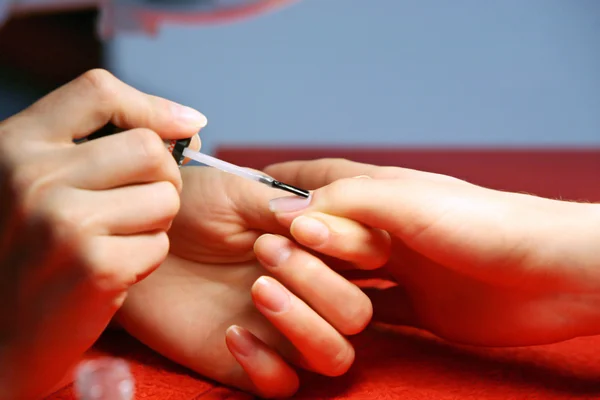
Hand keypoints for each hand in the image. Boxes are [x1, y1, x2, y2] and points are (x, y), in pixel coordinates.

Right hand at [0, 69, 205, 398]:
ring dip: (156, 221)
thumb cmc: (32, 249)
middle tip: (143, 203)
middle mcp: (33, 176)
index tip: (186, 126)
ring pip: (165, 197)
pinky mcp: (95, 266)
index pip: (98, 90)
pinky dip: (147, 258)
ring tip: (119, 238)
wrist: (0, 333)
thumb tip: (188, 124)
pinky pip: (160, 244)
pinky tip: (114, 270)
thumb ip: (93, 144)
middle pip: (149, 148)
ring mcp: (62, 222)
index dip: (151, 106)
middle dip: (163, 178)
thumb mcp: (36, 181)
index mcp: (16, 144)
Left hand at [116, 166, 384, 397]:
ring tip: (258, 290)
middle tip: (265, 250)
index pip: (370, 256)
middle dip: (319, 283)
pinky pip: (284, 386)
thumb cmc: (190, 207)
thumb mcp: (236, 192)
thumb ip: (284, 204)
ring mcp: (282, 330)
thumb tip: (320, 218)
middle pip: (357, 313)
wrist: (138, 238)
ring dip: (305, 326)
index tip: (301, 227)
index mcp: (315, 247)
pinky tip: (232, 333)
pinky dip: (267, 367)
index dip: (350, 244)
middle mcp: (308, 291)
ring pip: (335, 355)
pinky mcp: (248, 362)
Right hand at [258, 158, 599, 346]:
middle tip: (251, 252)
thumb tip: (284, 210)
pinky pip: (370, 312)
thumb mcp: (403, 201)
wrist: (548, 272)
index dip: (283, 184)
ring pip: (343, 274)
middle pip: (326, 231)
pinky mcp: (418, 307)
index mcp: (382, 192)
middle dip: (291, 239)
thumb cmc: (478, 224)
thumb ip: (344, 201)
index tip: (244, 190)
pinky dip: (344, 316)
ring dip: (314, 279)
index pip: (320, 181)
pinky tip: (321, 323)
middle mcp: (387, 229)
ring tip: (274, 286)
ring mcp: (403, 269)